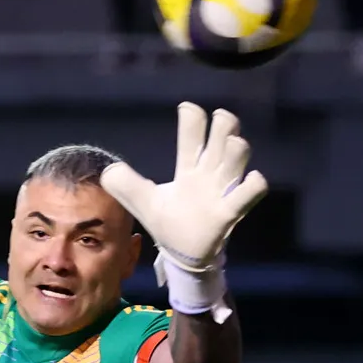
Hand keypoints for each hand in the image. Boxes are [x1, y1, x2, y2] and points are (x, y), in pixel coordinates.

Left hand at [99, 102, 268, 270]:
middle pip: (222, 138)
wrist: (184, 254)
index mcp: (189, 168)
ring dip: (236, 149)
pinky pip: (248, 195)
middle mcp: (209, 173)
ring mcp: (222, 191)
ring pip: (237, 159)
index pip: (192, 138)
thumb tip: (108, 171)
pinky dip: (254, 185)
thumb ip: (126, 186)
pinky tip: (253, 179)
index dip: (192, 120)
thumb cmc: (169, 221)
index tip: (187, 108)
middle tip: (219, 118)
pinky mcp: (229, 213)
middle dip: (224, 124)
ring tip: (233, 143)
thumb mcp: (143, 203)